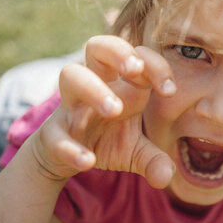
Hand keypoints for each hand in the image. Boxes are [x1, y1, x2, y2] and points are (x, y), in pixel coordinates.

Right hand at [32, 35, 176, 188]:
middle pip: (97, 46)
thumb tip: (166, 176)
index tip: (170, 91)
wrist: (64, 156)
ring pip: (72, 76)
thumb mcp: (134, 151)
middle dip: (117, 51)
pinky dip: (70, 146)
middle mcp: (93, 85)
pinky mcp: (52, 133)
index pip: (137, 56)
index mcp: (119, 84)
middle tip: (135, 69)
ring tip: (114, 110)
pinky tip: (88, 161)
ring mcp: (71, 106)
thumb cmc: (105, 139)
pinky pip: (56, 132)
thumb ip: (153, 159)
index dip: (155, 65)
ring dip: (94, 89)